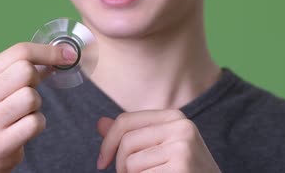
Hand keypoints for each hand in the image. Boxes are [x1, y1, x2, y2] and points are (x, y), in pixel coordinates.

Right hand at [0, 42, 77, 172]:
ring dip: (36, 105)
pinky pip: (35, 122)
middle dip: (36, 80)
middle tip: (29, 91)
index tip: (68, 54)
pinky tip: (25, 128)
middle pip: (26, 71)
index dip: (48, 51)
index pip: (19, 51)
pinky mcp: (1, 142)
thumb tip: (59, 53)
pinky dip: (37, 124)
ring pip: (31, 97)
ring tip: (23, 113)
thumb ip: (23, 69)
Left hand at [96, 110, 220, 172]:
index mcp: (174, 117)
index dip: (107, 142)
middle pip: (126, 142)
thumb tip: (100, 123)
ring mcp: (182, 147)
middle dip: (120, 165)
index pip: (125, 121)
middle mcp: (181, 126)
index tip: (102, 162)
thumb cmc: (184, 172)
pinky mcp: (180, 167)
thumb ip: (132, 135)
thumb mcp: (159, 147)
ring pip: (130, 163)